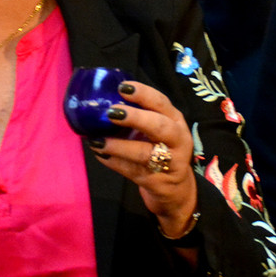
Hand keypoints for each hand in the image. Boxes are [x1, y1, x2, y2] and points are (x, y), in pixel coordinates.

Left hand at [87, 80, 197, 236]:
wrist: (177, 188)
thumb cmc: (161, 149)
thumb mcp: (157, 130)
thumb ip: (137, 117)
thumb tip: (100, 104)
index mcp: (175, 120)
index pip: (161, 102)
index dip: (143, 94)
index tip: (122, 88)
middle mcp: (177, 140)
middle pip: (160, 126)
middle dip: (135, 117)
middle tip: (112, 112)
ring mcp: (170, 163)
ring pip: (145, 153)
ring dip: (119, 146)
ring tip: (98, 141)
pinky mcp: (157, 182)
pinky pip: (132, 171)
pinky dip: (114, 163)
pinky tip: (101, 155)